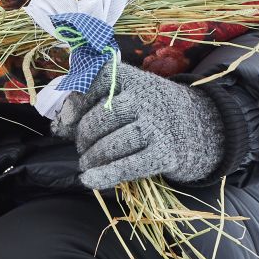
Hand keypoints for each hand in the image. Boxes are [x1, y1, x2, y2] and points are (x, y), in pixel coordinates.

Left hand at [53, 61, 222, 189]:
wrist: (200, 125)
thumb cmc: (150, 109)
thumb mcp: (127, 94)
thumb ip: (93, 104)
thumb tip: (58, 128)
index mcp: (130, 78)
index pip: (93, 83)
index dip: (75, 105)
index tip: (67, 123)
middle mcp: (144, 98)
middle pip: (100, 118)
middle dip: (83, 136)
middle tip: (81, 147)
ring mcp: (156, 126)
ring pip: (112, 144)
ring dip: (92, 158)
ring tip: (85, 163)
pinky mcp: (164, 153)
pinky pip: (128, 166)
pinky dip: (105, 175)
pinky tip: (89, 180)